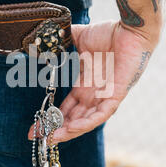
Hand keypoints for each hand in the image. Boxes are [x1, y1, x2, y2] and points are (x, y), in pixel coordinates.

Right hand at [28, 21, 155, 142]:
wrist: (130, 29)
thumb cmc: (109, 33)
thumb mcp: (79, 39)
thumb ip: (62, 42)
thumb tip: (44, 38)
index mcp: (84, 84)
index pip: (66, 107)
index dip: (51, 117)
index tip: (34, 125)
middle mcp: (93, 94)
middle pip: (72, 118)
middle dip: (55, 129)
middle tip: (36, 135)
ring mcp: (105, 96)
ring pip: (86, 121)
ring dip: (69, 131)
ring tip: (52, 137)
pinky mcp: (116, 95)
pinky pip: (101, 114)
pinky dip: (87, 122)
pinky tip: (72, 128)